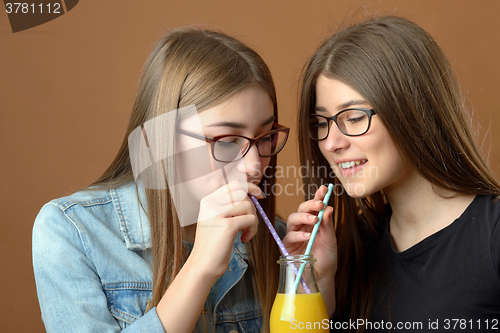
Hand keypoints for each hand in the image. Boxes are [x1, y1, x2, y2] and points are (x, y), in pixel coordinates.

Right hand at [190, 181, 263, 278]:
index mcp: (208, 201)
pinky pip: (251, 220)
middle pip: (242, 193)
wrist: (202, 266)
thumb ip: (227, 206)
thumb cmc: (212, 245)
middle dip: (252, 206)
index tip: (259, 195)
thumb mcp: (214, 220)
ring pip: (248, 206)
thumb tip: (250, 195)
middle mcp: (210, 204)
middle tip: (250, 222)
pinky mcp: (227, 226)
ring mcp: (218, 214)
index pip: (233, 184)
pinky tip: (244, 239)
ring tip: (245, 233)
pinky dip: (253, 230)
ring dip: (253, 221)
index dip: (249, 187)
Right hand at [283, 185, 336, 312]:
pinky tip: (307, 236)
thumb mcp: (331, 240)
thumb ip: (328, 225)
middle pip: (300, 210)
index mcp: (314, 224)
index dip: (317, 197)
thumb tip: (329, 207)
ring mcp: (294, 236)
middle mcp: (303, 227)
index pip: (314, 207)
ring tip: (314, 220)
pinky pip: (289, 236)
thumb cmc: (326, 259)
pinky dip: (298, 235)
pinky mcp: (288, 246)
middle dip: (309, 205)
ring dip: (303, 217)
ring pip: (293, 220)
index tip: (323, 189)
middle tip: (319, 205)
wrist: (322, 277)